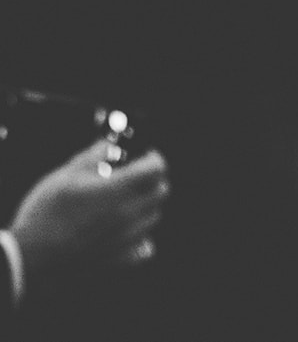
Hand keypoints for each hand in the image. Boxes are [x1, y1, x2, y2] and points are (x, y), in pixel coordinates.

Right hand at [10, 140, 169, 276]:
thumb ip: (93, 156)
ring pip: (154, 217)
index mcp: (117, 190)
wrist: (30, 256)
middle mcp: (128, 214)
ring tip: (125, 203)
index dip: (152, 159)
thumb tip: (109, 145)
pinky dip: (142, 238)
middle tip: (135, 178)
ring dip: (146, 206)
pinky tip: (126, 231)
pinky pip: (145, 248)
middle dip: (152, 180)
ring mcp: (127, 239)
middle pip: (161, 192)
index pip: (156, 168)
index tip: (144, 156)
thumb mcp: (66, 175)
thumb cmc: (45, 213)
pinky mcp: (120, 259)